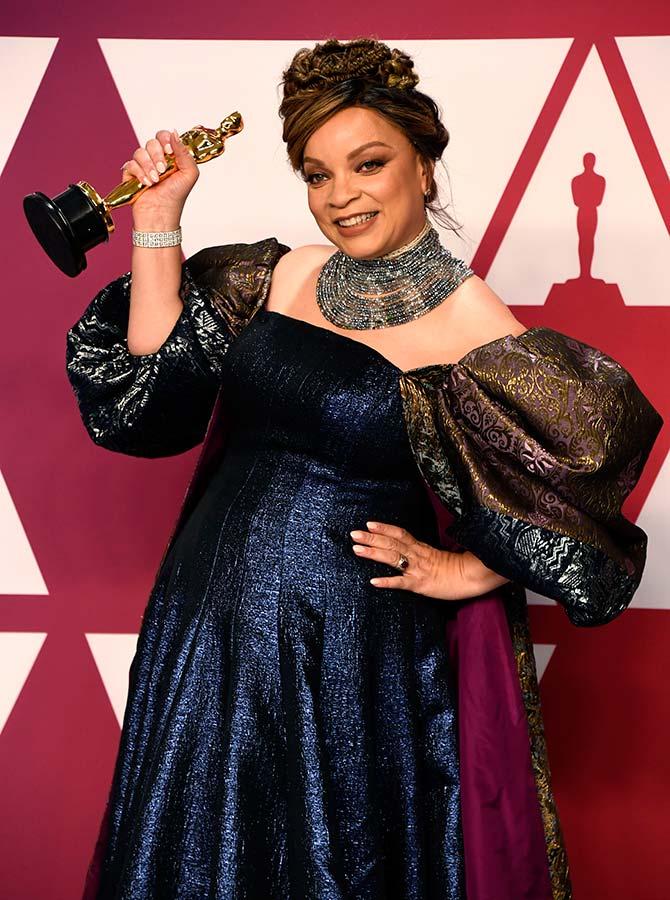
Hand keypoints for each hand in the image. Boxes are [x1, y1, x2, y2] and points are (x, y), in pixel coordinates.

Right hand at [120, 127, 199, 225]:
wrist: (161, 214)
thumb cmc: (176, 197)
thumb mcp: (189, 174)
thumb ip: (185, 152)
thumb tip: (175, 133)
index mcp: (170, 156)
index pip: (164, 136)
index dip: (165, 140)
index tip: (170, 151)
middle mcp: (156, 159)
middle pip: (152, 142)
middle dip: (157, 156)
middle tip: (163, 170)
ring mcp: (143, 166)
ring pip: (140, 152)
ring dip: (148, 166)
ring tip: (155, 181)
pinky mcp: (131, 174)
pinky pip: (130, 164)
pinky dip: (139, 174)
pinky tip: (146, 184)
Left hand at [349, 520, 470, 600]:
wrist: (472, 577)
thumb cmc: (457, 568)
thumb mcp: (437, 556)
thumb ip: (422, 552)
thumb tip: (408, 550)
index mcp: (421, 548)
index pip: (400, 534)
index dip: (384, 528)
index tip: (368, 523)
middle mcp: (417, 555)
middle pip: (391, 543)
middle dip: (371, 538)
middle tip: (353, 534)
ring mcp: (418, 569)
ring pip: (393, 558)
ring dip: (374, 553)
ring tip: (357, 550)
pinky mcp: (420, 585)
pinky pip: (402, 583)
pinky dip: (387, 582)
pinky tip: (373, 582)